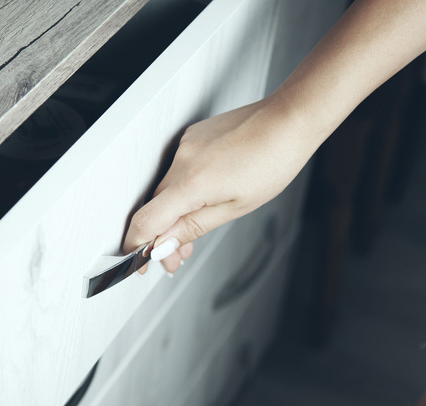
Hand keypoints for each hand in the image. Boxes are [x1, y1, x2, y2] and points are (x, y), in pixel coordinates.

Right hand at [123, 97, 311, 273]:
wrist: (287, 122)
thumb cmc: (272, 161)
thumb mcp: (235, 208)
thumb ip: (193, 227)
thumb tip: (164, 245)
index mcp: (191, 183)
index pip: (146, 221)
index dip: (138, 247)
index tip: (141, 263)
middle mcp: (182, 160)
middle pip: (156, 207)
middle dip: (163, 236)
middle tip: (178, 257)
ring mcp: (186, 145)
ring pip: (168, 189)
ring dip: (175, 213)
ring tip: (195, 229)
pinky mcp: (193, 137)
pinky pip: (178, 170)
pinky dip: (184, 189)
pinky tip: (203, 197)